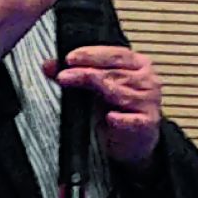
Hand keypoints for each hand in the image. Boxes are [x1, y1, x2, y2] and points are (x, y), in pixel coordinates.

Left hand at [55, 43, 161, 165]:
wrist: (135, 142)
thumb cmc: (118, 110)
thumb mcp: (97, 89)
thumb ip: (75, 75)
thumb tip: (48, 65)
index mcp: (138, 65)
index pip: (115, 54)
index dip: (92, 54)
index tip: (69, 58)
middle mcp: (147, 81)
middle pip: (114, 72)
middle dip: (85, 71)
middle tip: (63, 75)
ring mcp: (148, 102)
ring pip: (119, 92)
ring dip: (95, 87)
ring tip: (72, 83)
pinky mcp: (146, 124)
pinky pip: (132, 121)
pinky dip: (121, 119)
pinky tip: (110, 118)